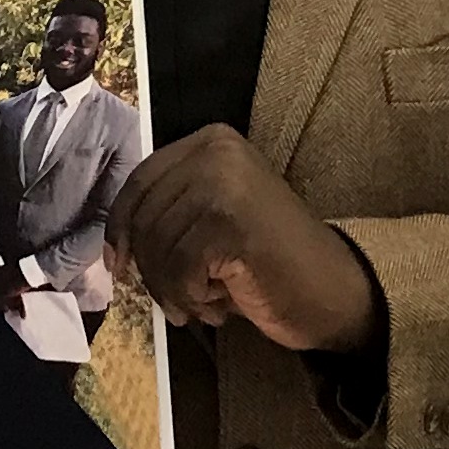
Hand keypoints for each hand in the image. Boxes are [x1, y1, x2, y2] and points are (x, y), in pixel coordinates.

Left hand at [107, 127, 378, 352]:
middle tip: (181, 300)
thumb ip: (171, 213)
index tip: (118, 265)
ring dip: (174, 289)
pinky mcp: (230, 222)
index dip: (120, 227)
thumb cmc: (271, 262)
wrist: (333, 291)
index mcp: (212, 142)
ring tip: (207, 301)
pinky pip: (178, 270)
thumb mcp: (214, 219)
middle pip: (145, 218)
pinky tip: (221, 306)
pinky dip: (191, 298)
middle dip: (152, 270)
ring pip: (158, 247)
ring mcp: (224, 184)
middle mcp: (217, 153)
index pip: (140, 182)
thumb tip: (115, 245)